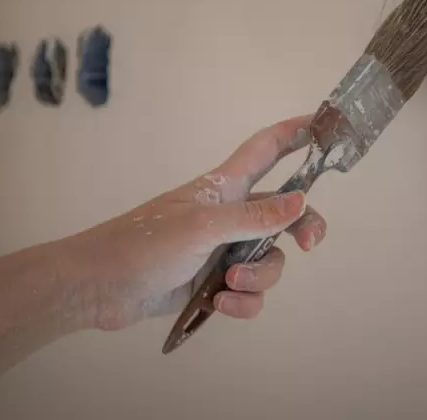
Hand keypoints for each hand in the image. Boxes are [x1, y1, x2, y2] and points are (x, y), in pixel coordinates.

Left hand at [73, 115, 327, 330]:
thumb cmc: (144, 244)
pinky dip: (242, 301)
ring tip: (228, 283)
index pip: (267, 149)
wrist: (99, 288)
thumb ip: (254, 218)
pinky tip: (220, 304)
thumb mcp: (202, 227)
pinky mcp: (214, 283)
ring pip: (269, 259)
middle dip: (301, 227)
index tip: (327, 124)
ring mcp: (222, 250)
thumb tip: (302, 201)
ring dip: (257, 276)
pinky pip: (249, 291)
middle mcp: (229, 215)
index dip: (295, 133)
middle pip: (284, 213)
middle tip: (309, 245)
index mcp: (224, 187)